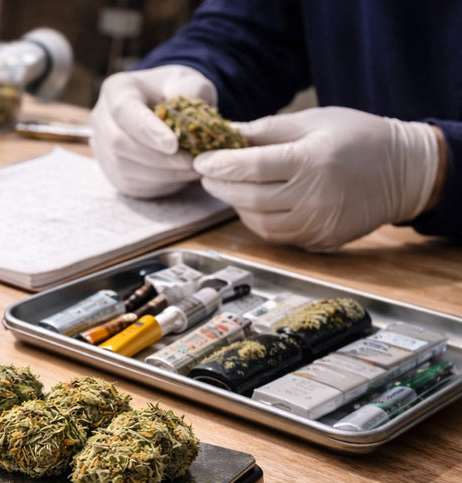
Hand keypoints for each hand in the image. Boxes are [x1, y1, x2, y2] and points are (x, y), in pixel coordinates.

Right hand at [89, 64, 217, 197]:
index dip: (146, 130)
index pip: (123, 111)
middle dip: (157, 158)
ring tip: (192, 168)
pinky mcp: (111, 171)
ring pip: (124, 168)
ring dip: (161, 174)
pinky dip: (158, 183)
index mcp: (117, 90)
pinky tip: (180, 175)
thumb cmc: (175, 91)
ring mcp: (102, 147)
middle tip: (191, 161)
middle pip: (119, 144)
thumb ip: (192, 88)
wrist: (164, 107)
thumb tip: (192, 106)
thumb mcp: (188, 81)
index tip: (173, 145)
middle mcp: (101, 119)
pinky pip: (130, 183)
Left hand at [193, 107, 441, 250]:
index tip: (201, 161)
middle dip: (221, 187)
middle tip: (207, 175)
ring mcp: (319, 223)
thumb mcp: (315, 121)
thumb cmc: (357, 137)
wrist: (404, 171)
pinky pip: (278, 236)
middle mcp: (315, 196)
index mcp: (313, 160)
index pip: (253, 167)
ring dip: (237, 206)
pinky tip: (253, 205)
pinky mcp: (322, 240)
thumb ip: (267, 129)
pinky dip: (258, 221)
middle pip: (250, 198)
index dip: (221, 165)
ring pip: (260, 223)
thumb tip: (224, 132)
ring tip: (230, 188)